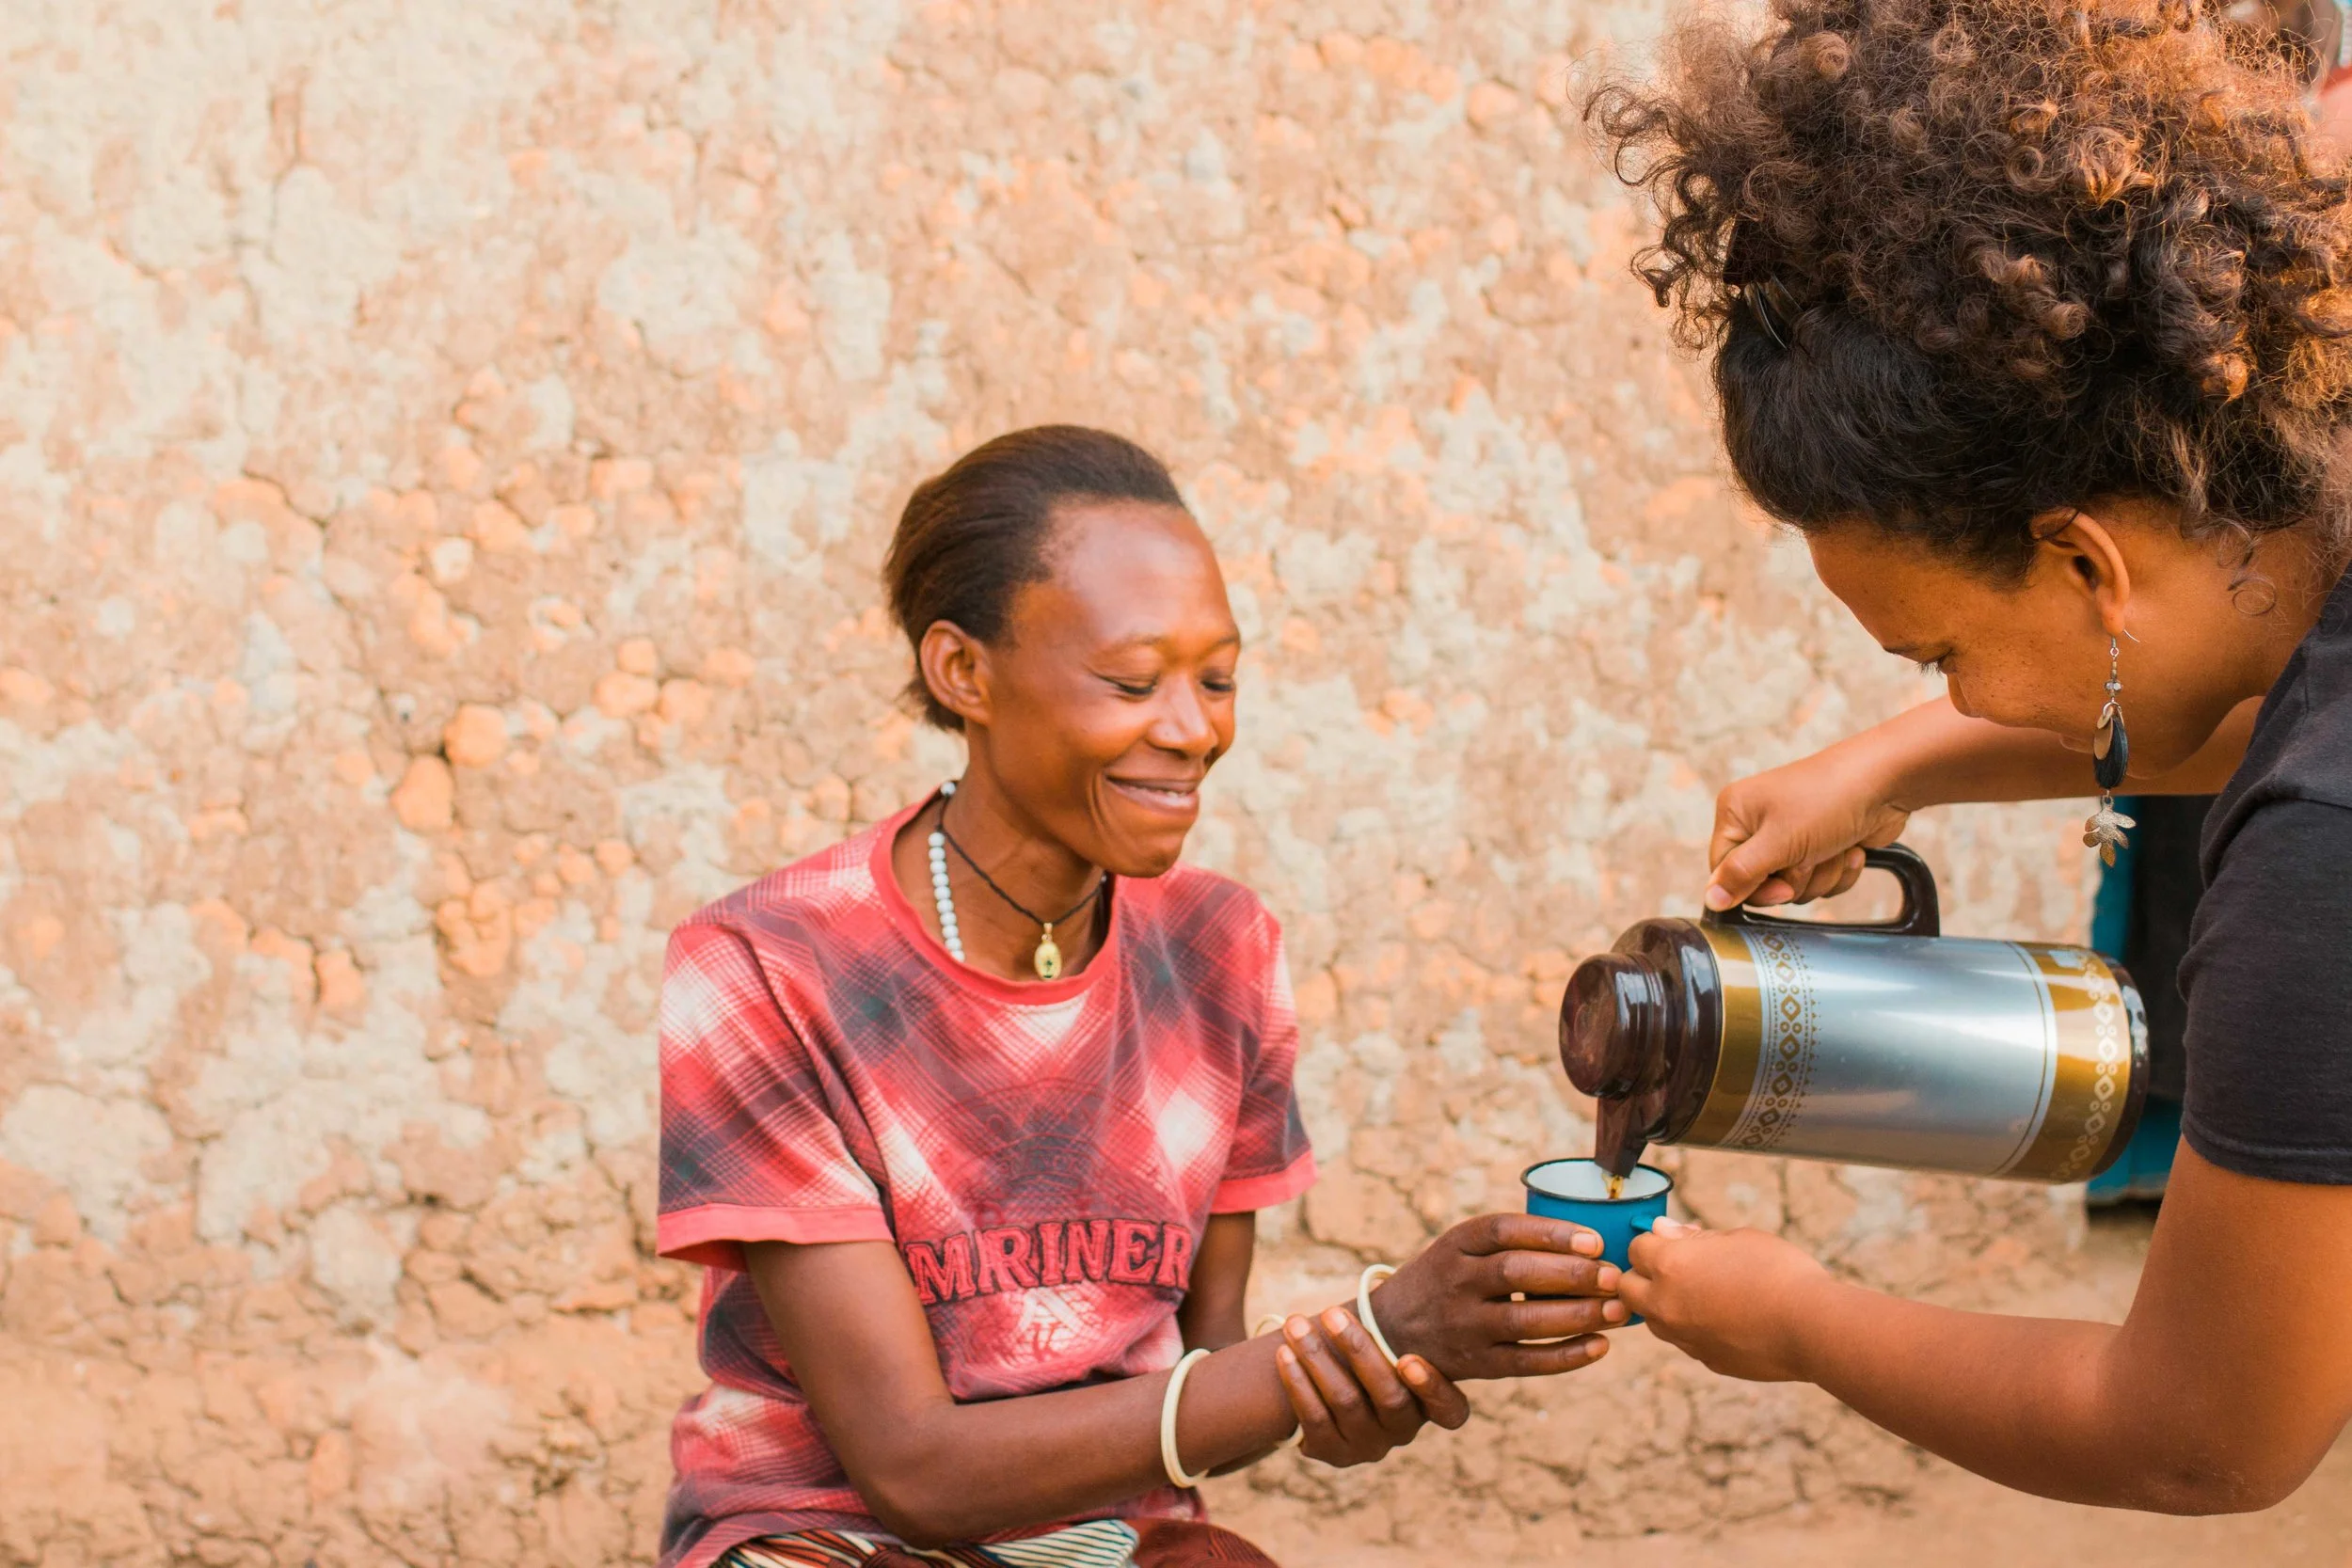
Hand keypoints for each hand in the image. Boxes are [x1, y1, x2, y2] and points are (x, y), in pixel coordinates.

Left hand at [1272, 1307, 1470, 1467]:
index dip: (1432, 1388)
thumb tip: (1400, 1279)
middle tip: (1331, 1314)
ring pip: (1347, 1403)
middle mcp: (1403, 1430)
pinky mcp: (1334, 1452)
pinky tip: (1283, 1354)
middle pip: (1390, 1397)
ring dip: (1317, 1358)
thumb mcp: (1385, 1340)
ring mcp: (1369, 1446)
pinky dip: (1297, 1382)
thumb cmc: (1362, 1351)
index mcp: (1427, 1404)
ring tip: (1295, 1325)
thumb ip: (1395, 1327)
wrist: (1322, 1389)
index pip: (1450, 1411)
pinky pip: (1314, 1418)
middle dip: (1357, 1350)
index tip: (1407, 1358)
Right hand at [1367, 1213, 1625, 1381]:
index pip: (1503, 1231)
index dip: (1551, 1234)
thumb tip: (1591, 1247)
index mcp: (1455, 1244)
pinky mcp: (1476, 1364)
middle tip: (1613, 1277)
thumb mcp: (1461, 1249)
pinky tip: (1599, 1346)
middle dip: (1571, 1274)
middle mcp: (1456, 1282)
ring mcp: (1464, 1325)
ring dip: (1577, 1315)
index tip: (1594, 1241)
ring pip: (1524, 1321)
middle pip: (1516, 1274)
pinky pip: (1526, 1363)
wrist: (1391, 1329)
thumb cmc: (1446, 1280)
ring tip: (1616, 1310)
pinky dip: (1566, 1356)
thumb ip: (1510, 1245)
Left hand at [1620, 1218, 1834, 1381]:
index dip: (1653, 1242)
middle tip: (1673, 1268)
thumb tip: (1665, 1230)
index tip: (1672, 1240)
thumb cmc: (1778, 1271)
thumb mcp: (1737, 1238)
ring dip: (1662, 1304)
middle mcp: (1666, 1304)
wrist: (1811, 1326)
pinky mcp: (1703, 1359)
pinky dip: (1691, 1328)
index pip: (1636, 1249)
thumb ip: (1694, 1237)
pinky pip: (1683, 1340)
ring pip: (1652, 1319)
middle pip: (1627, 1289)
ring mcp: (1683, 1336)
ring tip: (1700, 1292)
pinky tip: (1723, 1317)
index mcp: (1670, 1265)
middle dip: (1642, 1276)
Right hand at [1707, 738, 1912, 911]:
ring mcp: (1792, 835)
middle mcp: (1759, 823)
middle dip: (1796, 878)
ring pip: (1796, 886)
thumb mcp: (1778, 841)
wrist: (1889, 781)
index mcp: (1735, 813)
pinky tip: (1851, 848)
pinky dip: (1840, 870)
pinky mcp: (1822, 846)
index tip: (1783, 886)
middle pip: (1762, 884)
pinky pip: (1822, 880)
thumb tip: (1711, 901)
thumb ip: (1741, 874)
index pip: (1723, 872)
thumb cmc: (1828, 799)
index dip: (1754, 888)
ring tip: (1834, 846)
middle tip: (1811, 854)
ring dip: (1822, 874)